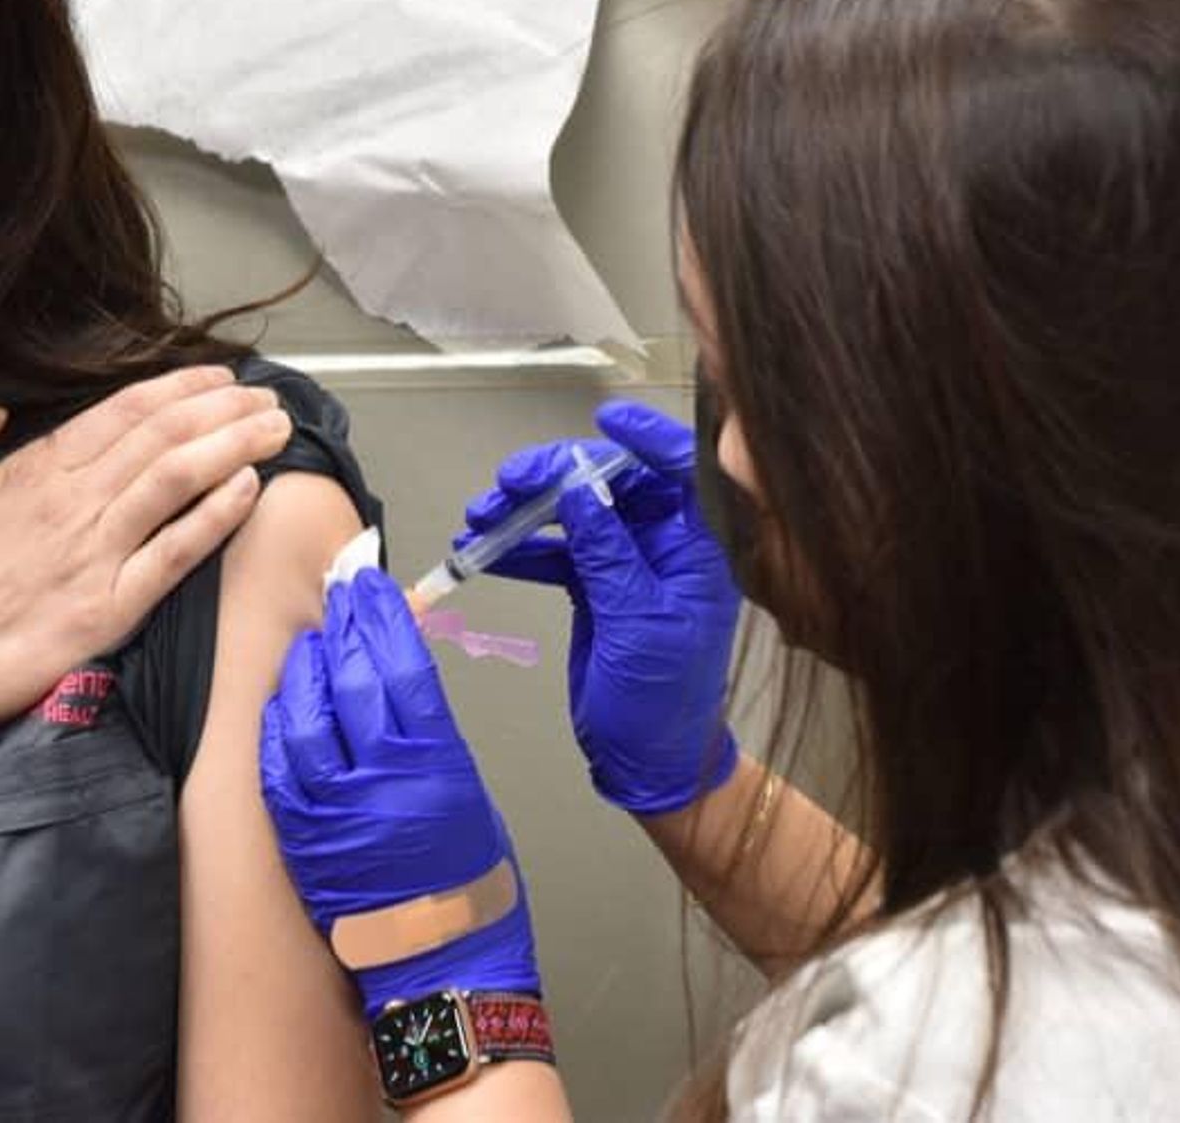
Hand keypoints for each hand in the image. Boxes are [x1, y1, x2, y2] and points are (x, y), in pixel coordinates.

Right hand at [0, 365, 291, 750]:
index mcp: (30, 470)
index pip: (123, 413)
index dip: (179, 388)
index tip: (218, 376)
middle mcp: (72, 503)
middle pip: (165, 436)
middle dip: (224, 407)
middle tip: (268, 395)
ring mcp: (95, 556)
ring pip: (180, 479)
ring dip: (236, 445)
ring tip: (277, 427)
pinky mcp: (108, 611)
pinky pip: (176, 553)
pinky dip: (217, 515)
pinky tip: (250, 488)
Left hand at [260, 569, 540, 1016]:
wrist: (447, 966)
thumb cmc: (471, 883)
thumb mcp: (469, 788)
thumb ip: (430, 729)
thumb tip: (399, 668)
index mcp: (436, 762)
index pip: (401, 663)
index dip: (380, 616)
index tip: (368, 585)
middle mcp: (383, 780)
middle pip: (352, 679)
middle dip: (343, 628)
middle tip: (338, 597)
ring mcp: (336, 810)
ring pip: (305, 717)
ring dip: (306, 673)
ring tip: (312, 649)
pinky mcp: (304, 838)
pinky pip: (280, 768)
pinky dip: (279, 728)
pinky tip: (284, 706)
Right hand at [464, 401, 741, 814]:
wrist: (649, 761)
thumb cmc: (665, 703)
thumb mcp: (638, 624)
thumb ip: (608, 555)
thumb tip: (581, 492)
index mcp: (699, 550)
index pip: (682, 472)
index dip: (648, 438)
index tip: (608, 418)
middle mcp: (667, 548)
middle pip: (613, 485)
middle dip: (557, 476)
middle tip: (510, 482)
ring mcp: (630, 564)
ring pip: (577, 513)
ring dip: (526, 511)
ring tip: (481, 516)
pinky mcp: (597, 586)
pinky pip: (557, 551)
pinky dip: (520, 548)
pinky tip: (484, 549)